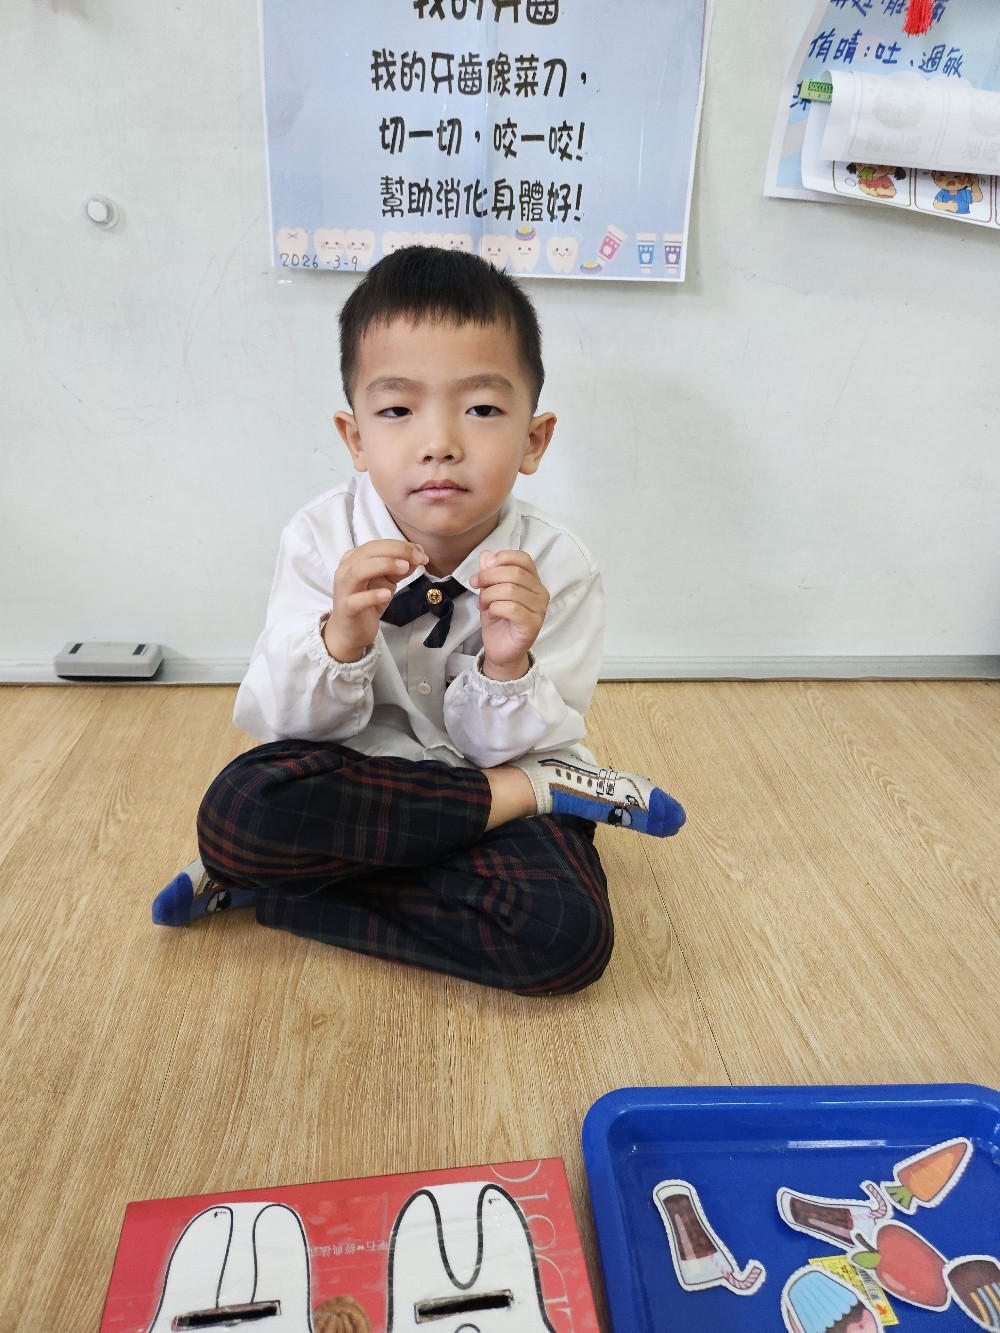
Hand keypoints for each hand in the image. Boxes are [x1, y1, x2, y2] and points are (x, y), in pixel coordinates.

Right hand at [324, 539, 426, 661]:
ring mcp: (344, 589)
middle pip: (368, 552)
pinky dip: (372, 595)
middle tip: (418, 558)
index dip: (400, 546)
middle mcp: (345, 570)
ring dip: (384, 565)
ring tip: (404, 568)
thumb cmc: (368, 601)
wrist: (351, 632)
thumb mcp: (387, 581)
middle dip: (396, 551)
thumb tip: (419, 555)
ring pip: (359, 571)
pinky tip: (387, 594)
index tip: (421, 553)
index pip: (376, 545)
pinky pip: (357, 600)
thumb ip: (400, 568)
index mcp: (354, 559)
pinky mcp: (346, 609)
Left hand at [469, 550, 548, 679]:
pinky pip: (512, 608)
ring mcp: (539, 609)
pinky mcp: (533, 625)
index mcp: (533, 580)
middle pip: (515, 573)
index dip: (503, 557)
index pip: (523, 559)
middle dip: (489, 576)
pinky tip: (491, 612)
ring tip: (482, 604)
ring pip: (511, 590)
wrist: (500, 649)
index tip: (485, 566)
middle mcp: (540, 592)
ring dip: (489, 594)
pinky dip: (495, 607)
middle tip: (475, 584)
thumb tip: (486, 555)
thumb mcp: (489, 591)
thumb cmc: (498, 618)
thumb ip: (489, 573)